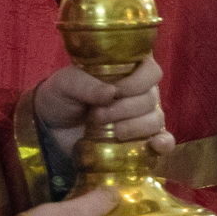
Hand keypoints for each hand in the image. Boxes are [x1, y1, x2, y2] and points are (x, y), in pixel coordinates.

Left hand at [33, 56, 173, 162]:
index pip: (151, 71)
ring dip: (134, 127)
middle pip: (151, 99)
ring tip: (110, 132)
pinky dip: (164, 143)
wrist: (51, 129)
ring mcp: (143, 118)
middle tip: (96, 115)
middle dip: (125, 109)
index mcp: (128, 72)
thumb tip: (111, 93)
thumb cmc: (61, 98)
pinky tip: (155, 145)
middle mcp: (141, 93)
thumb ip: (85, 85)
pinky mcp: (142, 141)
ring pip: (156, 120)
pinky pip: (164, 141)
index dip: (138, 82)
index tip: (116, 91)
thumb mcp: (65, 84)